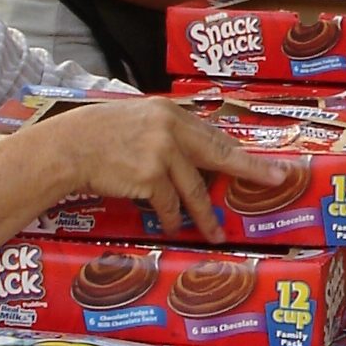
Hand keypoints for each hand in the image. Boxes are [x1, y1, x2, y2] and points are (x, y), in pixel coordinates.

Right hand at [51, 97, 285, 242]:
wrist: (67, 148)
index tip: (265, 161)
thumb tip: (191, 151)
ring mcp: (162, 153)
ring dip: (204, 215)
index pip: (214, 134)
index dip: (240, 151)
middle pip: (220, 153)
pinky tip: (170, 228)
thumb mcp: (136, 120)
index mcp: (169, 112)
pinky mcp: (150, 177)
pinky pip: (168, 205)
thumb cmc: (96, 134)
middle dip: (251, 169)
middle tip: (278, 179)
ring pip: (194, 189)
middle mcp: (170, 129)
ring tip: (216, 233)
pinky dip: (170, 219)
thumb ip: (165, 131)